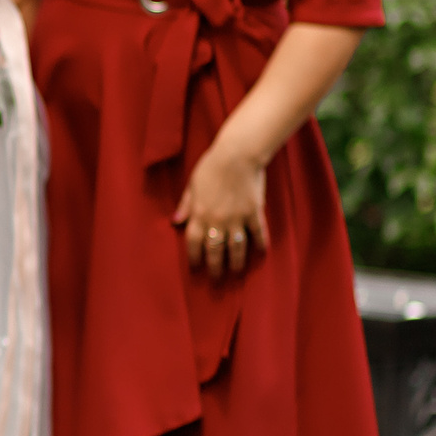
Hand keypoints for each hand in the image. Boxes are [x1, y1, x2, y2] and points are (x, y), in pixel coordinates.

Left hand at [173, 143, 269, 279]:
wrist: (237, 155)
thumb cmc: (211, 166)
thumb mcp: (192, 185)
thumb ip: (186, 205)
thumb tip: (175, 221)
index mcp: (200, 214)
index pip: (194, 243)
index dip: (194, 258)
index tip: (195, 268)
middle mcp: (218, 220)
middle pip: (215, 251)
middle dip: (215, 268)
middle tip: (216, 279)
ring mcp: (238, 218)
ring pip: (237, 248)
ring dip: (236, 263)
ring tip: (236, 273)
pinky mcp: (254, 213)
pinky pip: (258, 234)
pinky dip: (260, 245)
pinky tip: (260, 253)